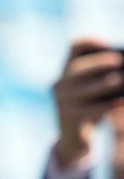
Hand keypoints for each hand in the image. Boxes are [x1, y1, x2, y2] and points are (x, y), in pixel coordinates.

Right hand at [52, 37, 122, 168]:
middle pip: (76, 68)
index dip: (91, 42)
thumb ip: (106, 75)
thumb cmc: (91, 105)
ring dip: (104, 84)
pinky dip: (108, 105)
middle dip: (98, 63)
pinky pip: (89, 109)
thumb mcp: (94, 87)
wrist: (73, 136)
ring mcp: (62, 101)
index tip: (107, 44)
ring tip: (122, 81)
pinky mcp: (68, 117)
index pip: (75, 47)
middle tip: (119, 61)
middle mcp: (61, 83)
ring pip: (83, 90)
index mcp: (68, 70)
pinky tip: (121, 102)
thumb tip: (123, 72)